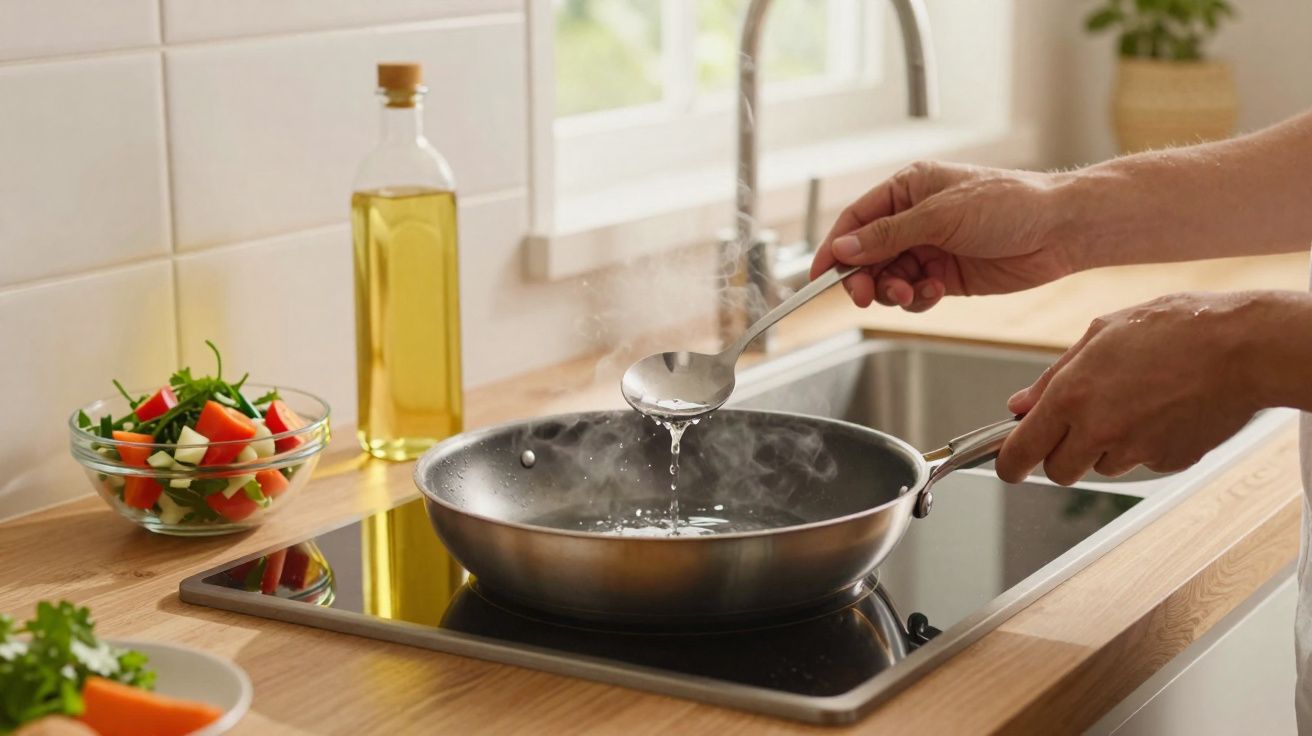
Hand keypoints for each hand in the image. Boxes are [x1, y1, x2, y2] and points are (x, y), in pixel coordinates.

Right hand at [810, 161, 1077, 310]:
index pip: (857, 220)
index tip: (818, 276)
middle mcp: (915, 218)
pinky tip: (932, 293)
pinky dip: (916, 299)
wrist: (1060, 230)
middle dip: (863, 277)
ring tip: (910, 294)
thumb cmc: (1010, 204)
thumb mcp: (940, 216)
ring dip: (892, 291)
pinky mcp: (947, 276)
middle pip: (867, 255)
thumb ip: (889, 235)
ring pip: (888, 278)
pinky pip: (914, 294)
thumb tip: (846, 248)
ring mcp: (930, 248)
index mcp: (909, 188)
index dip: (834, 248)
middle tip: (862, 295)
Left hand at [995, 292, 1267, 484]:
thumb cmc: (1174, 328)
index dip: (1009, 465)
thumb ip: (1052, 377)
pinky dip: (1144, 444)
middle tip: (1077, 428)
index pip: (1021, 453)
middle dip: (1060, 456)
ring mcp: (1135, 450)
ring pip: (1102, 466)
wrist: (1244, 346)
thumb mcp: (1100, 335)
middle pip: (1059, 472)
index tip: (1008, 467)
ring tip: (1136, 402)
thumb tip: (1020, 405)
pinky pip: (1141, 461)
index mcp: (1072, 396)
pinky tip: (1163, 409)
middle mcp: (1099, 429)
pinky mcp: (1168, 462)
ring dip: (1107, 446)